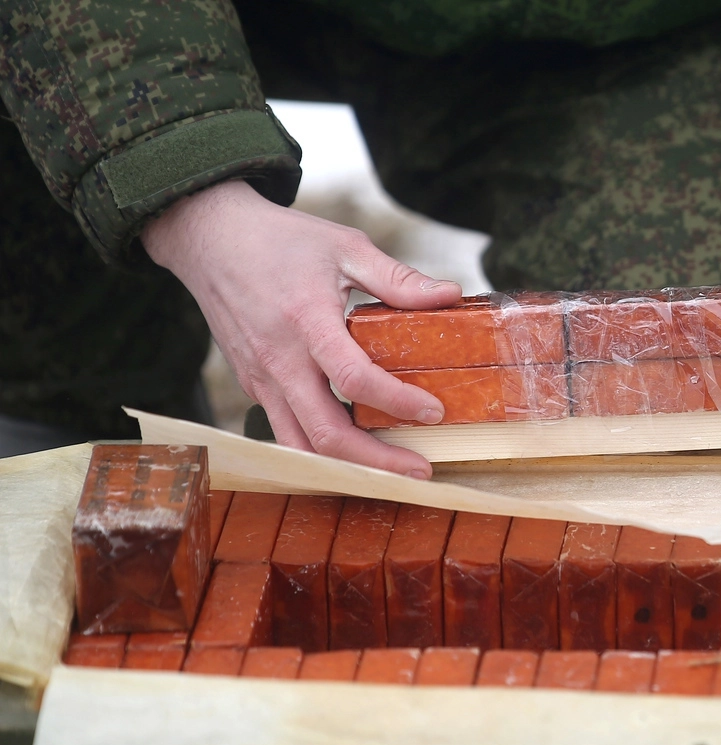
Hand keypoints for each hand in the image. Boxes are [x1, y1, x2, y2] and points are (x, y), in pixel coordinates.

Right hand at [141, 179, 461, 476]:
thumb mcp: (345, 247)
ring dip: (348, 466)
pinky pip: (287, 431)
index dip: (397, 402)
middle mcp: (280, 360)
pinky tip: (357, 449)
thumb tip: (451, 294)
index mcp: (307, 322)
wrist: (211, 238)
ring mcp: (262, 379)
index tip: (434, 411)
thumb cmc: (280, 240)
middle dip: (377, 461)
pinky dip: (322, 449)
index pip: (354, 379)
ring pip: (302, 445)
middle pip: (326, 432)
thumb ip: (397, 278)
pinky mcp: (254, 387)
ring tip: (392, 471)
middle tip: (420, 471)